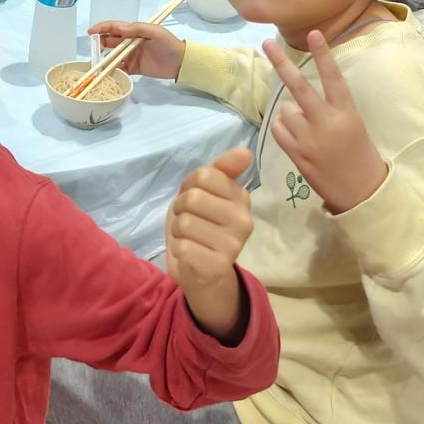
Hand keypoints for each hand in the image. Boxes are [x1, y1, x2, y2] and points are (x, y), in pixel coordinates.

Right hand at [87, 19, 185, 80]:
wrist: (181, 62)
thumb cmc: (168, 44)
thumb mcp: (154, 32)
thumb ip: (137, 29)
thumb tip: (118, 29)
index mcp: (133, 31)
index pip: (114, 28)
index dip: (101, 29)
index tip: (90, 33)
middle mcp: (129, 43)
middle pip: (110, 42)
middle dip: (99, 45)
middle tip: (93, 50)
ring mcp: (131, 56)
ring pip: (113, 57)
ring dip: (104, 60)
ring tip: (97, 64)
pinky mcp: (134, 69)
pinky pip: (120, 70)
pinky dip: (113, 71)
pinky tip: (107, 74)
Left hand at [165, 147, 255, 339]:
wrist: (203, 272)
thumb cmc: (202, 224)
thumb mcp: (207, 192)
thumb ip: (222, 169)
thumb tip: (245, 151)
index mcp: (242, 197)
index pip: (205, 174)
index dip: (190, 184)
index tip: (197, 198)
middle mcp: (244, 221)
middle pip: (192, 197)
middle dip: (181, 208)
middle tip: (190, 219)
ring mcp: (233, 246)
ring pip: (184, 222)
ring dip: (178, 230)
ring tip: (190, 237)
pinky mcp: (218, 267)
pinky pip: (183, 247)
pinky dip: (179, 249)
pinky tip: (190, 254)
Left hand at [261, 32, 387, 214]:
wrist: (361, 192)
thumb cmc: (359, 154)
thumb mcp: (353, 124)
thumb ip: (329, 108)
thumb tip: (298, 97)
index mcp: (347, 113)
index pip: (333, 78)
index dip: (323, 55)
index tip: (315, 33)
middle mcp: (327, 122)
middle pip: (299, 87)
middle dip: (281, 63)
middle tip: (268, 43)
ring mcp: (309, 139)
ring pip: (286, 109)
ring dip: (291, 113)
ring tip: (307, 127)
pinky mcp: (296, 154)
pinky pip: (279, 128)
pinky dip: (283, 128)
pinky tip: (297, 137)